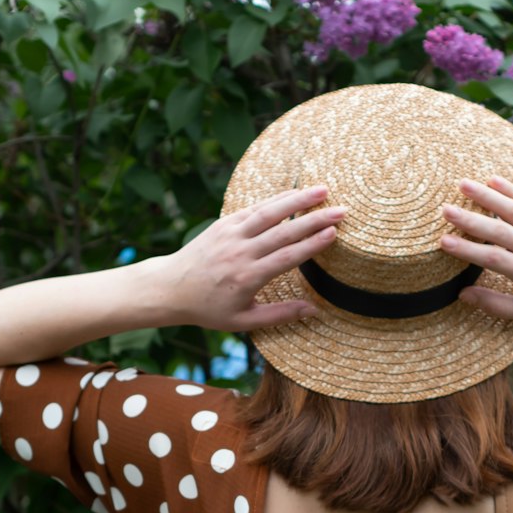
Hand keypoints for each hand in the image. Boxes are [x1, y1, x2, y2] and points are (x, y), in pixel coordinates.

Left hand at [156, 184, 345, 331]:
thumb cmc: (209, 309)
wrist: (170, 288)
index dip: (311, 244)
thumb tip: (314, 311)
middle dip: (315, 219)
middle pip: (283, 231)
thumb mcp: (244, 321)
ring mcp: (231, 234)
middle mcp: (240, 252)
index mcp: (247, 278)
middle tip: (341, 210)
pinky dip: (275, 199)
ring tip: (323, 190)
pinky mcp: (223, 223)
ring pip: (269, 212)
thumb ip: (280, 315)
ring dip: (297, 199)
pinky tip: (294, 193)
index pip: (286, 257)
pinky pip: (253, 208)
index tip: (333, 233)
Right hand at [440, 175, 512, 324]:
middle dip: (469, 219)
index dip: (466, 249)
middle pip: (498, 230)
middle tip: (445, 210)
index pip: (491, 257)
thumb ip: (495, 305)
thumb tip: (463, 295)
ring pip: (512, 209)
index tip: (444, 242)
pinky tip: (493, 180)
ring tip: (463, 184)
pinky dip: (511, 189)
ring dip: (487, 195)